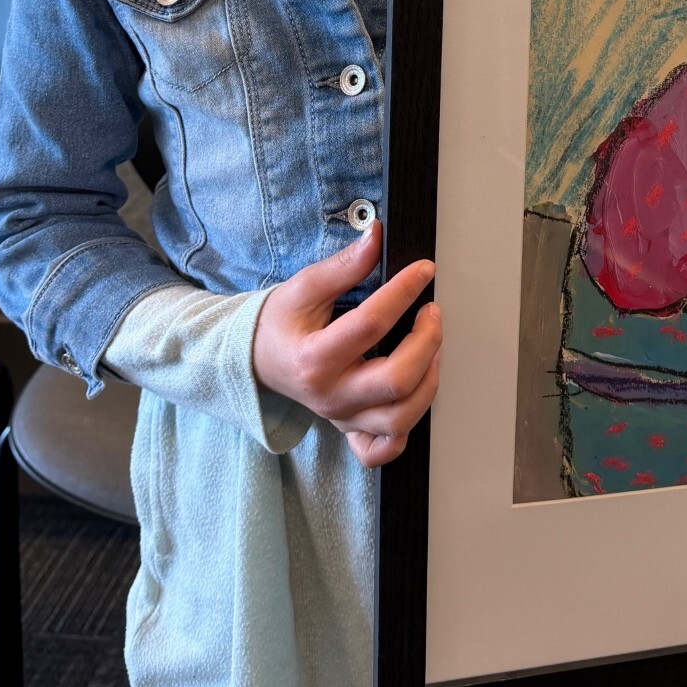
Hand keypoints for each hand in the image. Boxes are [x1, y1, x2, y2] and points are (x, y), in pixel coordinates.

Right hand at [252, 223, 441, 467]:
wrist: (255, 360)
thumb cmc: (279, 324)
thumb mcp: (304, 287)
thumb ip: (343, 265)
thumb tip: (376, 237)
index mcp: (313, 359)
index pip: (372, 324)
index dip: (404, 291)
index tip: (423, 269)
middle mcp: (330, 396)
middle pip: (397, 381)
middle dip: (427, 341)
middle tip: (431, 312)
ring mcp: (341, 419)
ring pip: (401, 419)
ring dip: (429, 380)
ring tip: (431, 346)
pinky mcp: (348, 431)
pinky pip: (383, 449)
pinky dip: (406, 430)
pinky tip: (413, 395)